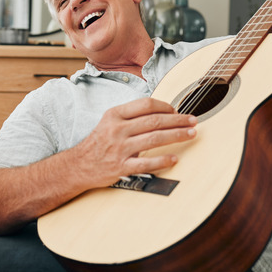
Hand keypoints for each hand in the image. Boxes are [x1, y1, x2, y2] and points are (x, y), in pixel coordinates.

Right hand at [73, 97, 196, 187]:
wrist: (78, 166)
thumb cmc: (98, 143)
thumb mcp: (109, 122)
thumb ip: (131, 116)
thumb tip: (160, 113)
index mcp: (115, 115)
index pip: (145, 105)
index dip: (165, 106)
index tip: (177, 110)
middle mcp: (117, 129)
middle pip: (154, 121)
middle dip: (178, 120)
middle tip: (193, 121)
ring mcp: (120, 148)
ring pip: (154, 139)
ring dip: (176, 135)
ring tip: (191, 134)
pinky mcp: (121, 166)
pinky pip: (146, 163)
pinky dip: (162, 160)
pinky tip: (175, 158)